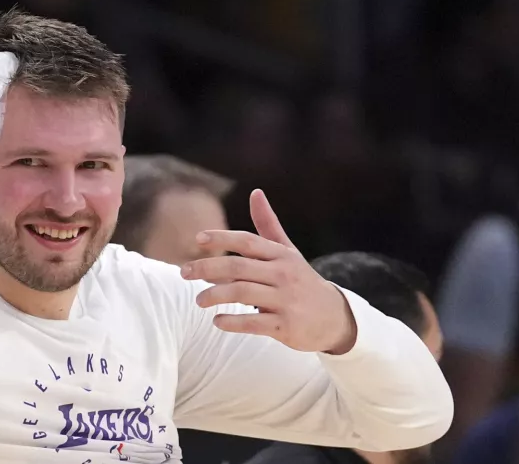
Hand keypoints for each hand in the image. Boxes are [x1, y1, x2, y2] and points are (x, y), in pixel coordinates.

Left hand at [180, 189, 357, 354]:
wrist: (335, 318)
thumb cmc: (302, 280)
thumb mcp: (288, 251)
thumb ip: (268, 224)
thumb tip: (255, 192)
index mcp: (281, 255)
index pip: (247, 241)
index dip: (222, 238)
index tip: (198, 239)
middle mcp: (284, 274)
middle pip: (238, 267)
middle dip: (207, 268)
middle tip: (184, 272)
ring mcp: (286, 300)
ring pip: (243, 293)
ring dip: (215, 295)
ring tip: (198, 300)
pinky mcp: (286, 326)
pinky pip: (254, 323)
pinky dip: (233, 322)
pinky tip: (217, 321)